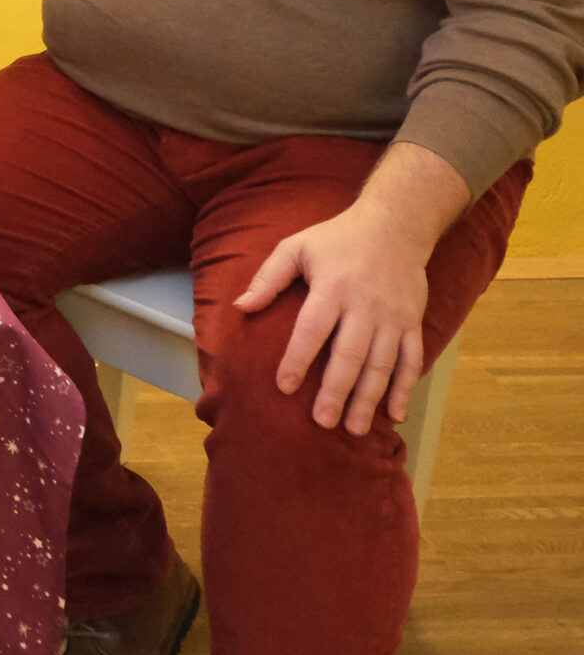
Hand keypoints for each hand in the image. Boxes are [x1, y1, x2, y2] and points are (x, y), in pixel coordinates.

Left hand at [233, 144, 465, 433]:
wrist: (396, 226)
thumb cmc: (336, 238)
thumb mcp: (296, 247)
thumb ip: (268, 278)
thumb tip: (240, 308)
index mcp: (332, 289)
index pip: (311, 331)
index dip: (297, 360)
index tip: (284, 387)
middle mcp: (364, 307)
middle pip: (349, 356)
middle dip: (336, 392)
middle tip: (322, 423)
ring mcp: (393, 318)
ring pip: (382, 365)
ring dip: (369, 399)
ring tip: (354, 429)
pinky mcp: (413, 323)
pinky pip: (412, 361)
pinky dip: (405, 389)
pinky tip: (395, 414)